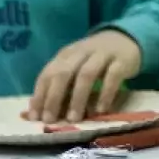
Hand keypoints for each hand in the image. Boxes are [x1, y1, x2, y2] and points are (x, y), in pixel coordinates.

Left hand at [26, 30, 140, 122]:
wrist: (124, 39)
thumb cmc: (93, 59)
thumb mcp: (75, 67)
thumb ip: (63, 85)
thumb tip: (46, 112)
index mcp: (65, 55)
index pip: (47, 73)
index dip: (39, 94)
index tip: (35, 117)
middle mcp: (80, 53)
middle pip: (63, 73)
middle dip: (54, 97)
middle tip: (50, 119)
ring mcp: (101, 55)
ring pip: (86, 75)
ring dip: (77, 98)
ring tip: (73, 118)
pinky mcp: (121, 61)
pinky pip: (112, 77)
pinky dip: (105, 94)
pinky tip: (100, 110)